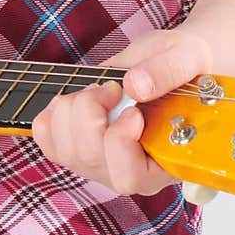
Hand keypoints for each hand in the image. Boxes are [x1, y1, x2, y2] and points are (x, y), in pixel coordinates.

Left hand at [30, 28, 211, 196]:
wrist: (168, 63)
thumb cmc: (185, 67)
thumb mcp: (188, 56)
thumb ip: (169, 71)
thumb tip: (135, 86)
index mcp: (164, 162)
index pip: (131, 177)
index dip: (120, 143)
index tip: (132, 111)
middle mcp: (129, 170)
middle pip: (89, 158)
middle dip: (91, 112)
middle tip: (113, 87)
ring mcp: (100, 163)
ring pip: (65, 149)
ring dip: (73, 108)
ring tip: (99, 90)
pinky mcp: (76, 148)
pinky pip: (46, 139)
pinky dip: (52, 114)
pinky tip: (75, 99)